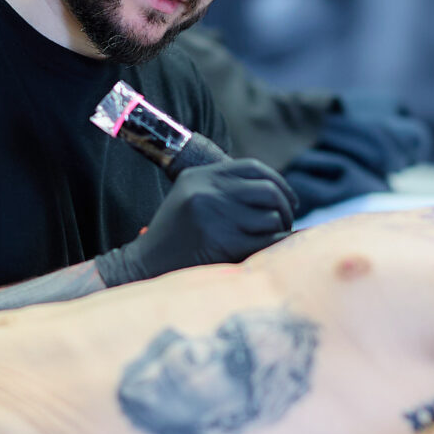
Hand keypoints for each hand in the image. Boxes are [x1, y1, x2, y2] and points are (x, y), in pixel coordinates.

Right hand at [96, 158, 297, 285]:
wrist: (145, 266)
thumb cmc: (174, 236)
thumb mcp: (189, 197)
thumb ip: (222, 188)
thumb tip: (274, 190)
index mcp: (199, 176)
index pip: (253, 167)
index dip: (278, 182)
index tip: (288, 200)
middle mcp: (206, 192)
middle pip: (268, 190)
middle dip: (284, 208)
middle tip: (284, 224)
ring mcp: (214, 216)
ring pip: (272, 216)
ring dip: (279, 230)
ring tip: (269, 240)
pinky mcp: (223, 243)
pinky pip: (268, 240)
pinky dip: (277, 245)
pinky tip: (272, 252)